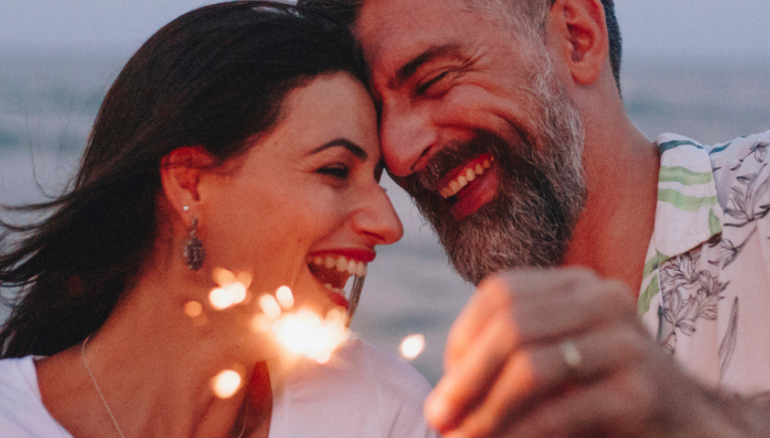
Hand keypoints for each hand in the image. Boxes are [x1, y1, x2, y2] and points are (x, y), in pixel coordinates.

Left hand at [424, 267, 743, 437]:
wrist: (686, 425)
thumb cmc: (604, 393)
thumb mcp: (556, 359)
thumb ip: (509, 357)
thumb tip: (444, 395)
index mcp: (577, 284)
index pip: (500, 293)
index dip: (462, 339)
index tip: (445, 385)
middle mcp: (604, 299)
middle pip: (511, 326)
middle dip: (465, 378)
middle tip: (437, 418)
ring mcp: (626, 342)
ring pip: (530, 366)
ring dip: (485, 410)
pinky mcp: (641, 391)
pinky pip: (558, 412)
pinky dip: (518, 435)